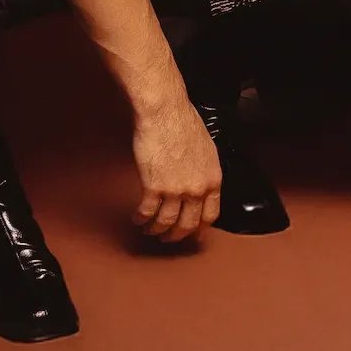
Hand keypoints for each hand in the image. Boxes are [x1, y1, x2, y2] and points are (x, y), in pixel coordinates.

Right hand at [131, 92, 222, 243]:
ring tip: (149, 229)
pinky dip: (141, 218)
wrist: (165, 112)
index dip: (199, 228)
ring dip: (156, 230)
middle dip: (176, 235)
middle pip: (188, 225)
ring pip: (166, 223)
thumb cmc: (182, 122)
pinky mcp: (154, 187)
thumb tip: (197, 183)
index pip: (211, 215)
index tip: (192, 233)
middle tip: (168, 238)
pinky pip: (147, 212)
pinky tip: (138, 218)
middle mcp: (197, 189)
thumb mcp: (206, 150)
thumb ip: (203, 171)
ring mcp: (175, 190)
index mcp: (212, 179)